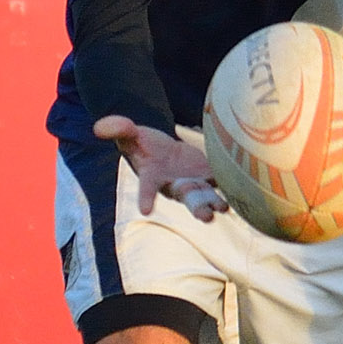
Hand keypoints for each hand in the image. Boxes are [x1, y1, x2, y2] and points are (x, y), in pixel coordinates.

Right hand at [93, 115, 227, 221]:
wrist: (163, 149)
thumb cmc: (143, 145)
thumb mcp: (130, 135)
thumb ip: (119, 130)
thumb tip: (98, 126)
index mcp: (153, 177)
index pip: (148, 188)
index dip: (146, 198)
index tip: (145, 211)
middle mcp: (175, 185)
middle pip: (187, 198)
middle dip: (197, 207)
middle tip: (207, 217)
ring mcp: (193, 182)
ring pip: (206, 194)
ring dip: (216, 201)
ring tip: (225, 208)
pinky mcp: (208, 174)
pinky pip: (221, 181)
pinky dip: (231, 184)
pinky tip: (244, 188)